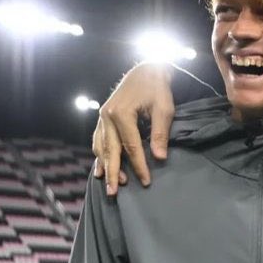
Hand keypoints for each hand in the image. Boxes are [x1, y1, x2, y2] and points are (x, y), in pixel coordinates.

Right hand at [92, 62, 174, 194]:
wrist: (145, 70)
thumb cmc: (157, 89)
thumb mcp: (164, 109)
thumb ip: (160, 134)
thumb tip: (159, 158)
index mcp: (121, 114)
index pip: (131, 147)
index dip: (139, 166)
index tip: (146, 181)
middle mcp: (107, 116)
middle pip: (110, 150)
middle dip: (113, 172)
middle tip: (114, 192)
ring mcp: (102, 117)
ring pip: (101, 147)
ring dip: (105, 166)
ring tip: (111, 184)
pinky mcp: (103, 117)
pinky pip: (98, 140)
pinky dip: (99, 155)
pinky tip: (100, 168)